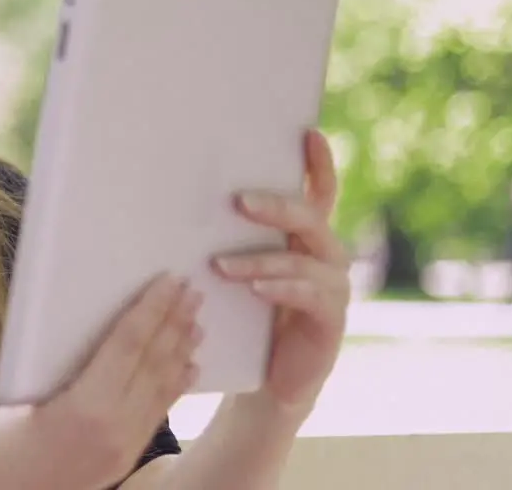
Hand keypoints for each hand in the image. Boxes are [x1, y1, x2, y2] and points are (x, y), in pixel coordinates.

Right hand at [0, 274, 200, 489]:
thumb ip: (65, 363)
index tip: (169, 281)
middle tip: (193, 292)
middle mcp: (114, 428)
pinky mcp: (124, 459)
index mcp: (86, 406)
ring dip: (180, 351)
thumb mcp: (26, 393)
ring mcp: (123, 447)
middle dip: (175, 323)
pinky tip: (188, 368)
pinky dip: (174, 386)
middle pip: (153, 363)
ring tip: (197, 321)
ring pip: (161, 389)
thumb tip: (93, 326)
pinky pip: (157, 415)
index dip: (151, 308)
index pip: (128, 344)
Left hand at [211, 128, 349, 409]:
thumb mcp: (237, 272)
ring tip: (220, 264)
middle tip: (237, 200)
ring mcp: (333, 288)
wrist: (266, 380)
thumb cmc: (247, 318)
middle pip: (310, 218)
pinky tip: (255, 289)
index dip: (318, 164)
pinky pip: (309, 296)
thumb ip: (227, 239)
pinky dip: (280, 288)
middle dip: (275, 205)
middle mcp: (326, 256)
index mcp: (306, 238)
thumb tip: (179, 200)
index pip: (319, 193)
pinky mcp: (330, 320)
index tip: (307, 132)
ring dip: (260, 259)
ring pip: (303, 259)